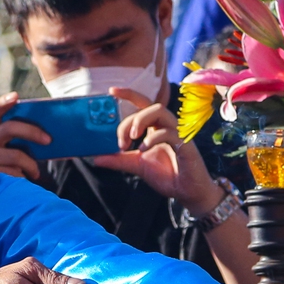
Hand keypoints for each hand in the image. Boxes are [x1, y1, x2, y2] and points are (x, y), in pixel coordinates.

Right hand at [0, 93, 46, 179]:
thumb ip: (12, 141)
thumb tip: (43, 137)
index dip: (3, 103)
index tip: (16, 96)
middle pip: (10, 128)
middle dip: (32, 131)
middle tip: (49, 140)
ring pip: (17, 155)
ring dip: (31, 165)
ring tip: (35, 173)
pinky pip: (15, 174)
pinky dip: (22, 178)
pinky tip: (20, 182)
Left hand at [90, 86, 217, 210]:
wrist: (188, 192)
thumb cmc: (168, 176)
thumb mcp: (137, 166)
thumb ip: (119, 160)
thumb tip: (95, 158)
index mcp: (156, 127)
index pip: (142, 104)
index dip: (128, 94)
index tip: (111, 90)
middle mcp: (167, 126)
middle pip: (148, 106)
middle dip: (129, 120)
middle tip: (121, 141)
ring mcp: (178, 133)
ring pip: (160, 111)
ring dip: (141, 121)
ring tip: (132, 139)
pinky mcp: (185, 145)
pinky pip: (169, 133)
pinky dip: (152, 138)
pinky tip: (143, 150)